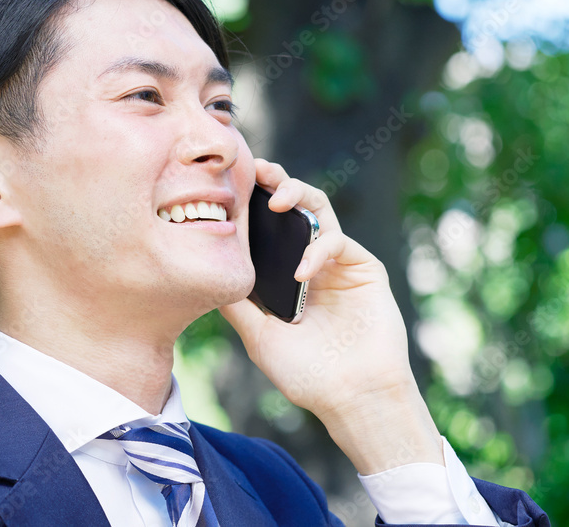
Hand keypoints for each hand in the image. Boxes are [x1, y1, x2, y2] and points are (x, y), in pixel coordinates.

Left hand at [220, 159, 443, 471]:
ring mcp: (338, 263)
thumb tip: (203, 269)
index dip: (253, 201)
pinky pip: (339, 241)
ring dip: (299, 195)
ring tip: (277, 201)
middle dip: (278, 182)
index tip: (231, 181)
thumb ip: (235, 302)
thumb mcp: (257, 334)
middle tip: (259, 171)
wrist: (350, 397)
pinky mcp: (365, 268)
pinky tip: (302, 272)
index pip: (268, 226)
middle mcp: (311, 261)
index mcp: (284, 273)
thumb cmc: (305, 373)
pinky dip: (318, 249)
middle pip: (295, 206)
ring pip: (320, 210)